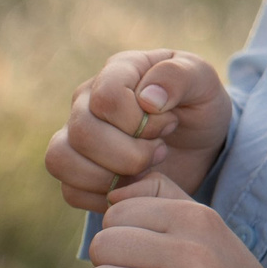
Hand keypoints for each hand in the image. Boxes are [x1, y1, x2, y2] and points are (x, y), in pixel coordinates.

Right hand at [46, 49, 232, 211]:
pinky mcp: (76, 169)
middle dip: (130, 154)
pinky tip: (133, 188)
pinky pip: (70, 191)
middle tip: (161, 151)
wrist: (199, 144)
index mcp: (119, 70)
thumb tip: (147, 99)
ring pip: (61, 159)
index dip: (139, 121)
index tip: (170, 124)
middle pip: (82, 132)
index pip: (107, 97)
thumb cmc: (199, 106)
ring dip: (109, 176)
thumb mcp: (204, 83)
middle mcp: (87, 99)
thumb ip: (180, 77)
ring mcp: (75, 134)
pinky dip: (102, 197)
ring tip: (144, 171)